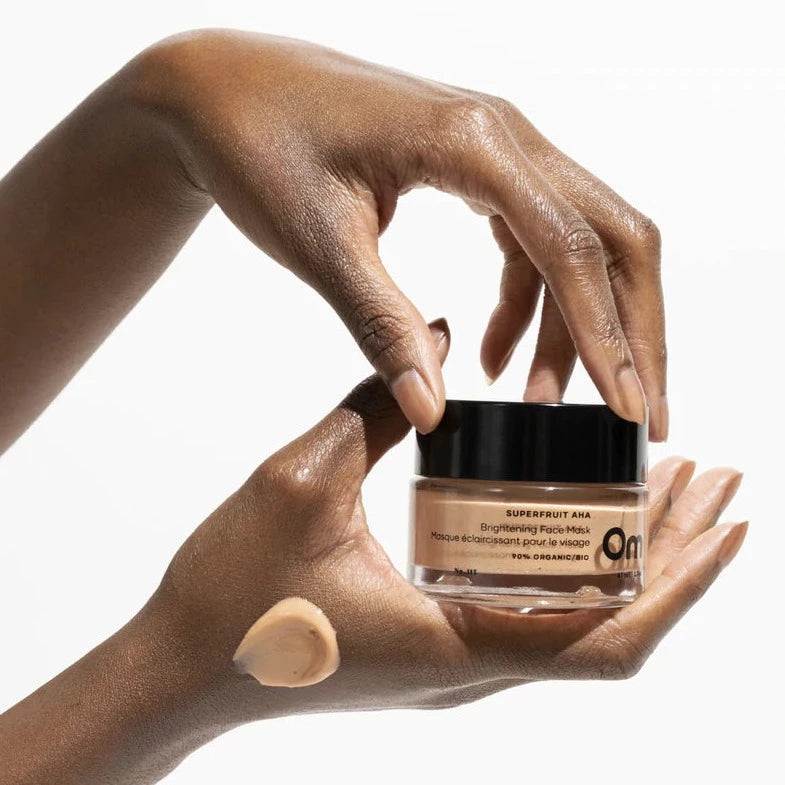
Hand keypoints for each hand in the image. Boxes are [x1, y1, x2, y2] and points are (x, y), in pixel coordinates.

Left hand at [134, 30, 665, 437]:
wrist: (223, 93)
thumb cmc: (261, 148)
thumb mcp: (322, 245)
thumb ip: (382, 326)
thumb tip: (432, 412)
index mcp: (472, 143)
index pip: (573, 248)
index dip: (608, 336)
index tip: (628, 409)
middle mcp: (504, 137)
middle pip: (613, 238)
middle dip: (631, 331)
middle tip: (636, 414)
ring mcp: (494, 150)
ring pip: (578, 243)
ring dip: (576, 325)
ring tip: (544, 400)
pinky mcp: (475, 169)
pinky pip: (530, 240)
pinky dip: (529, 303)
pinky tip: (496, 355)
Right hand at [146, 322, 741, 727]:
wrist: (182, 665)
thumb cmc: (231, 591)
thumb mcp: (302, 481)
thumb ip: (376, 406)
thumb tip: (436, 341)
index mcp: (452, 641)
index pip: (608, 635)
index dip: (683, 581)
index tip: (729, 519)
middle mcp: (469, 666)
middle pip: (612, 630)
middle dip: (676, 558)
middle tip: (714, 482)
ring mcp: (453, 663)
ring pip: (576, 626)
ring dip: (629, 563)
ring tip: (664, 495)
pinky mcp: (433, 648)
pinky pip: (531, 617)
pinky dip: (573, 569)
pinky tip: (573, 523)